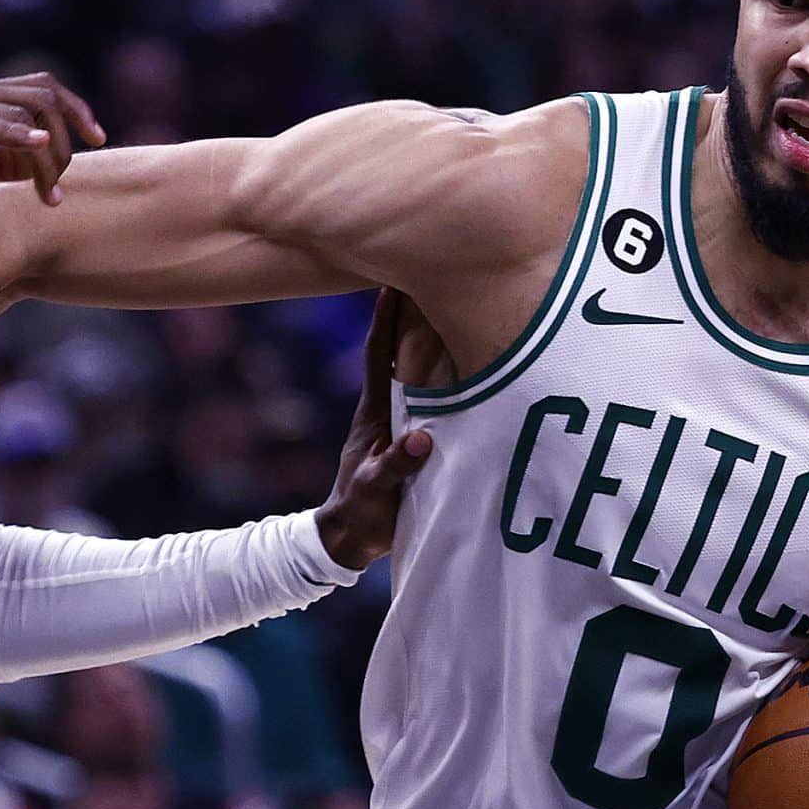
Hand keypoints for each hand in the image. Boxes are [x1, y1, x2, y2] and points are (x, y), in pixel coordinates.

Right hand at [0, 73, 105, 210]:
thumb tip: (39, 168)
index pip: (40, 88)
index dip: (76, 111)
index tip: (97, 142)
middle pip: (43, 93)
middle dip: (70, 135)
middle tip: (65, 183)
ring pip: (22, 107)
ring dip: (48, 151)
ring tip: (51, 191)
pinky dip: (15, 132)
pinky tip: (36, 149)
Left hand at [314, 289, 433, 569]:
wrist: (348, 538)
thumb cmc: (360, 512)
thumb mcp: (375, 489)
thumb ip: (397, 465)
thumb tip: (423, 437)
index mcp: (375, 411)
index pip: (380, 353)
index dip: (386, 317)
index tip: (392, 276)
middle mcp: (385, 407)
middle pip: (397, 348)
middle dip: (409, 311)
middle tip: (426, 270)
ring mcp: (396, 419)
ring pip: (412, 367)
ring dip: (426, 337)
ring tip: (447, 301)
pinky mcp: (407, 434)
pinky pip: (427, 393)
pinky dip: (439, 372)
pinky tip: (460, 360)